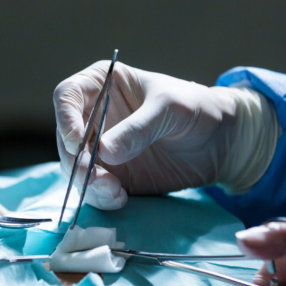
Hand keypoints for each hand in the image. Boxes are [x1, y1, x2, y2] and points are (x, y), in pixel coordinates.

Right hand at [53, 62, 280, 209]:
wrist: (219, 141)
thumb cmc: (194, 108)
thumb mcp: (169, 108)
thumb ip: (139, 129)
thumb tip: (105, 152)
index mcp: (100, 86)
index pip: (66, 96)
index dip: (65, 118)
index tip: (79, 142)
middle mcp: (92, 118)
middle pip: (66, 138)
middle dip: (77, 161)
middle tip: (96, 177)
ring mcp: (99, 149)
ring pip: (75, 168)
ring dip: (88, 184)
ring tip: (114, 192)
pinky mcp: (111, 176)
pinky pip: (94, 189)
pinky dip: (101, 197)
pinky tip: (120, 199)